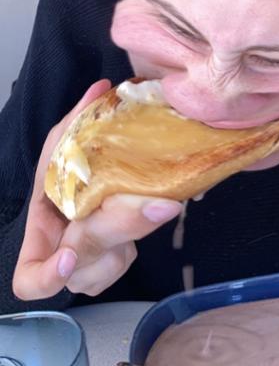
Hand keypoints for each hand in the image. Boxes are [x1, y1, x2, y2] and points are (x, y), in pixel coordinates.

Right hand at [13, 80, 181, 301]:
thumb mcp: (64, 144)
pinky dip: (140, 237)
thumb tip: (102, 87)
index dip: (46, 276)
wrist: (89, 182)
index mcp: (43, 230)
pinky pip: (128, 260)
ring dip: (135, 233)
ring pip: (114, 263)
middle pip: (87, 255)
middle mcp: (65, 254)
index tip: (69, 254)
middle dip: (124, 226)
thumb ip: (78, 119)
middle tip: (162, 204)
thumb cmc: (66, 171)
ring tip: (159, 202)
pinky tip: (149, 210)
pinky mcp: (117, 261)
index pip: (29, 278)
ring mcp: (93, 262)